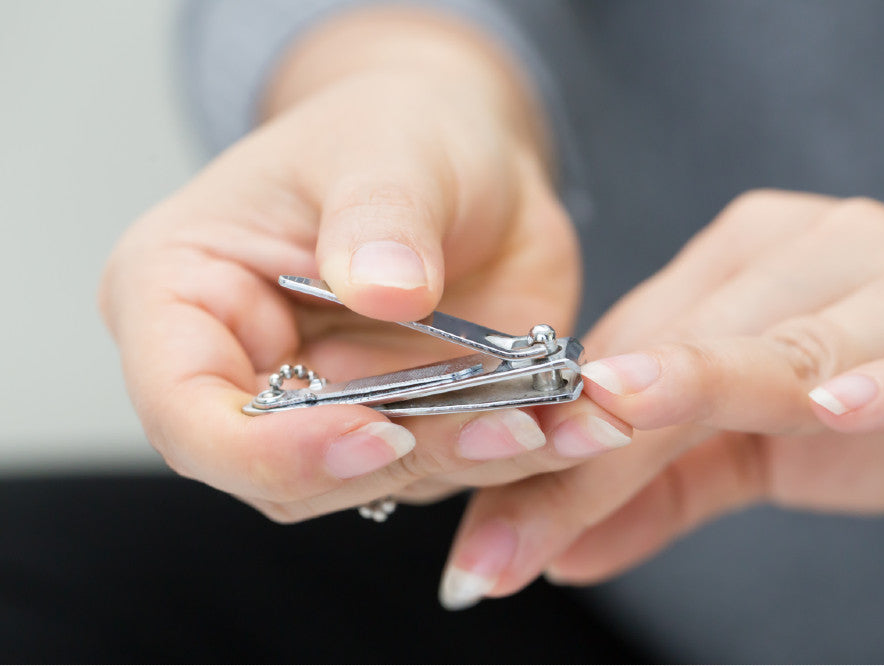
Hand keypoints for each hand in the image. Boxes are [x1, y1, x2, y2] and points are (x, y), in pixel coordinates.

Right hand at [99, 9, 627, 521]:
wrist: (465, 157)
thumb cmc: (395, 130)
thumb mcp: (384, 146)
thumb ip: (378, 216)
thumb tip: (384, 290)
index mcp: (184, 297)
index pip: (188, 414)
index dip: (270, 449)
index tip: (374, 430)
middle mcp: (246, 370)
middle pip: (285, 474)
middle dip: (393, 461)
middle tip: (494, 426)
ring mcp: (328, 408)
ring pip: (377, 482)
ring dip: (466, 462)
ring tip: (544, 422)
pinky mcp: (405, 422)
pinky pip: (448, 464)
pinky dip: (512, 452)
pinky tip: (569, 422)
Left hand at [439, 190, 883, 608]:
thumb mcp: (758, 448)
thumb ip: (660, 490)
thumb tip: (561, 550)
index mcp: (747, 260)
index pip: (630, 349)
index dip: (555, 428)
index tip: (488, 509)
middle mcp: (814, 250)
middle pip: (683, 350)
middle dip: (595, 444)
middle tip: (513, 530)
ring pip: (786, 346)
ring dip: (704, 391)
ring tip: (619, 424)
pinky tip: (841, 405)